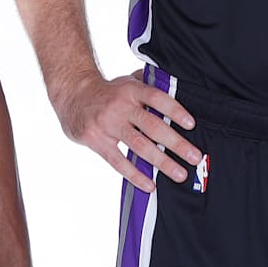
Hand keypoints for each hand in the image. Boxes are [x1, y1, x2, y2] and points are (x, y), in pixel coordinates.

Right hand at [54, 72, 200, 191]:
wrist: (72, 95)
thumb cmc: (107, 92)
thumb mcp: (127, 82)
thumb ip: (149, 86)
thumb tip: (178, 89)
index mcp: (132, 90)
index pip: (157, 99)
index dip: (175, 111)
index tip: (191, 125)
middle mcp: (121, 106)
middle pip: (152, 126)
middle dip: (176, 143)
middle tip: (195, 157)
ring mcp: (108, 124)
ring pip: (139, 145)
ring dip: (161, 162)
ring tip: (179, 174)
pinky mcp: (97, 141)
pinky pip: (118, 161)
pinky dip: (135, 175)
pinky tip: (149, 185)